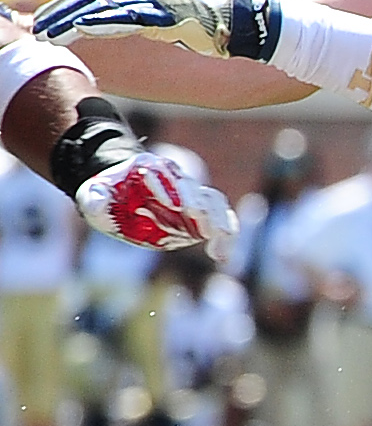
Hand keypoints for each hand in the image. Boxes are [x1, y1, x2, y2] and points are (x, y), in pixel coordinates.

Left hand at [34, 0, 278, 59]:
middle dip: (60, 12)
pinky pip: (127, 16)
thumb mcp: (165, 14)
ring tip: (48, 33)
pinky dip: (101, 22)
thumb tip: (109, 30)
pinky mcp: (166, 11)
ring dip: (72, 19)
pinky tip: (80, 30)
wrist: (246, 24)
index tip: (42, 21)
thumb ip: (138, 16)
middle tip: (36, 29)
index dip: (65, 6)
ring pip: (104, 5)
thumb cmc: (209, 24)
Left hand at [76, 146, 235, 250]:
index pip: (163, 173)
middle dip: (199, 204)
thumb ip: (93, 198)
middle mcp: (176, 181)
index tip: (175, 204)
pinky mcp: (200, 217)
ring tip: (218, 244)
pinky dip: (227, 237)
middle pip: (195, 189)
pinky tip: (221, 257)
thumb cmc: (106, 199)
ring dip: (220, 222)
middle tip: (199, 220)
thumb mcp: (91, 197)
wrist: (122, 201)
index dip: (170, 187)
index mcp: (149, 169)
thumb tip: (97, 201)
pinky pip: (222, 221)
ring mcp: (191, 198)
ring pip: (215, 203)